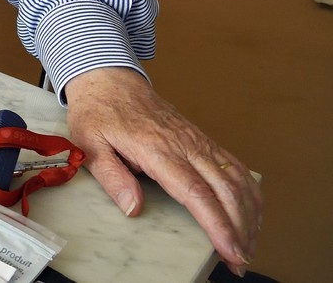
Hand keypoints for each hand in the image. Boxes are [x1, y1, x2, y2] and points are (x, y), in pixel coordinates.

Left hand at [64, 66, 260, 275]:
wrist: (108, 79)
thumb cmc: (98, 112)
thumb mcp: (89, 144)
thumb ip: (112, 177)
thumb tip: (134, 209)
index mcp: (157, 149)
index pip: (196, 193)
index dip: (217, 224)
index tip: (229, 250)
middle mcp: (185, 145)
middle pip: (225, 190)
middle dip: (239, 229)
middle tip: (240, 260)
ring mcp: (197, 141)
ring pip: (237, 178)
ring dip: (249, 214)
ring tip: (248, 245)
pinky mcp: (202, 139)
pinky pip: (235, 165)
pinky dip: (250, 192)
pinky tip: (251, 214)